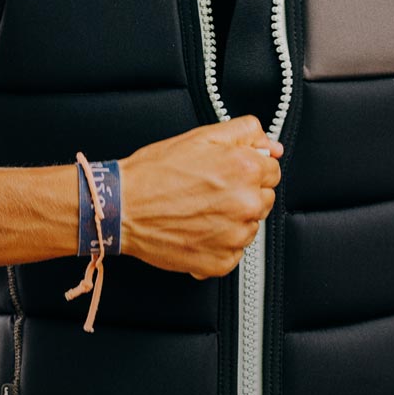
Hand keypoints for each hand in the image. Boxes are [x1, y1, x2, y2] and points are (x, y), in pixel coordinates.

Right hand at [118, 115, 282, 278]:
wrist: (121, 207)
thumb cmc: (154, 173)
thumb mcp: (201, 137)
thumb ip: (245, 133)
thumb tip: (271, 145)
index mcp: (245, 169)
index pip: (272, 170)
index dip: (249, 168)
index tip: (229, 173)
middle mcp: (245, 203)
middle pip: (264, 198)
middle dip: (243, 194)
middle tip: (209, 191)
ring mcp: (235, 236)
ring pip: (250, 225)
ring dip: (232, 219)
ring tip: (199, 210)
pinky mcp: (221, 261)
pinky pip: (234, 251)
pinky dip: (219, 243)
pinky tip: (197, 229)